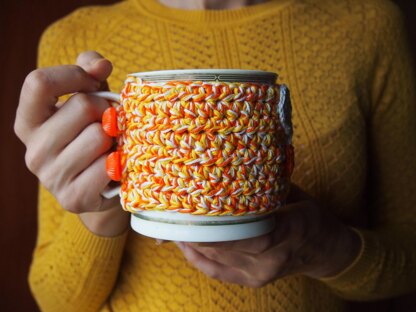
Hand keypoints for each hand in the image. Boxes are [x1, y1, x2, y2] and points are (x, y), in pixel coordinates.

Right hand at [14, 51, 128, 235]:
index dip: (74, 76)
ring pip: (99, 136)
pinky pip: (107, 166)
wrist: (103, 184)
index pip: (38, 83)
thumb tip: (101, 65)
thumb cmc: (95, 133)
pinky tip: (114, 166)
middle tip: (109, 123)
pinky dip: (119, 162)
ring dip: (115, 138)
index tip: (93, 83)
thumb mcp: (89, 97)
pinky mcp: (72, 198)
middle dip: (106, 109)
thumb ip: (88, 71)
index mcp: (28, 121)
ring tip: (111, 146)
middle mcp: (33, 150)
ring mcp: (50, 177)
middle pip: (82, 107)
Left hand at [175, 185, 360, 286]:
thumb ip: (264, 186)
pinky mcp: (251, 281)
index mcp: (288, 231)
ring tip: (172, 222)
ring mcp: (259, 274)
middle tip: (171, 210)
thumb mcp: (294, 192)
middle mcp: (271, 259)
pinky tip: (183, 243)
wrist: (326, 249)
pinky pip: (215, 271)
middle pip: (223, 247)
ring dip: (190, 240)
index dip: (216, 226)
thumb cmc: (310, 214)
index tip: (191, 210)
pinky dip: (196, 257)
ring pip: (215, 259)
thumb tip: (231, 165)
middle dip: (194, 229)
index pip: (248, 233)